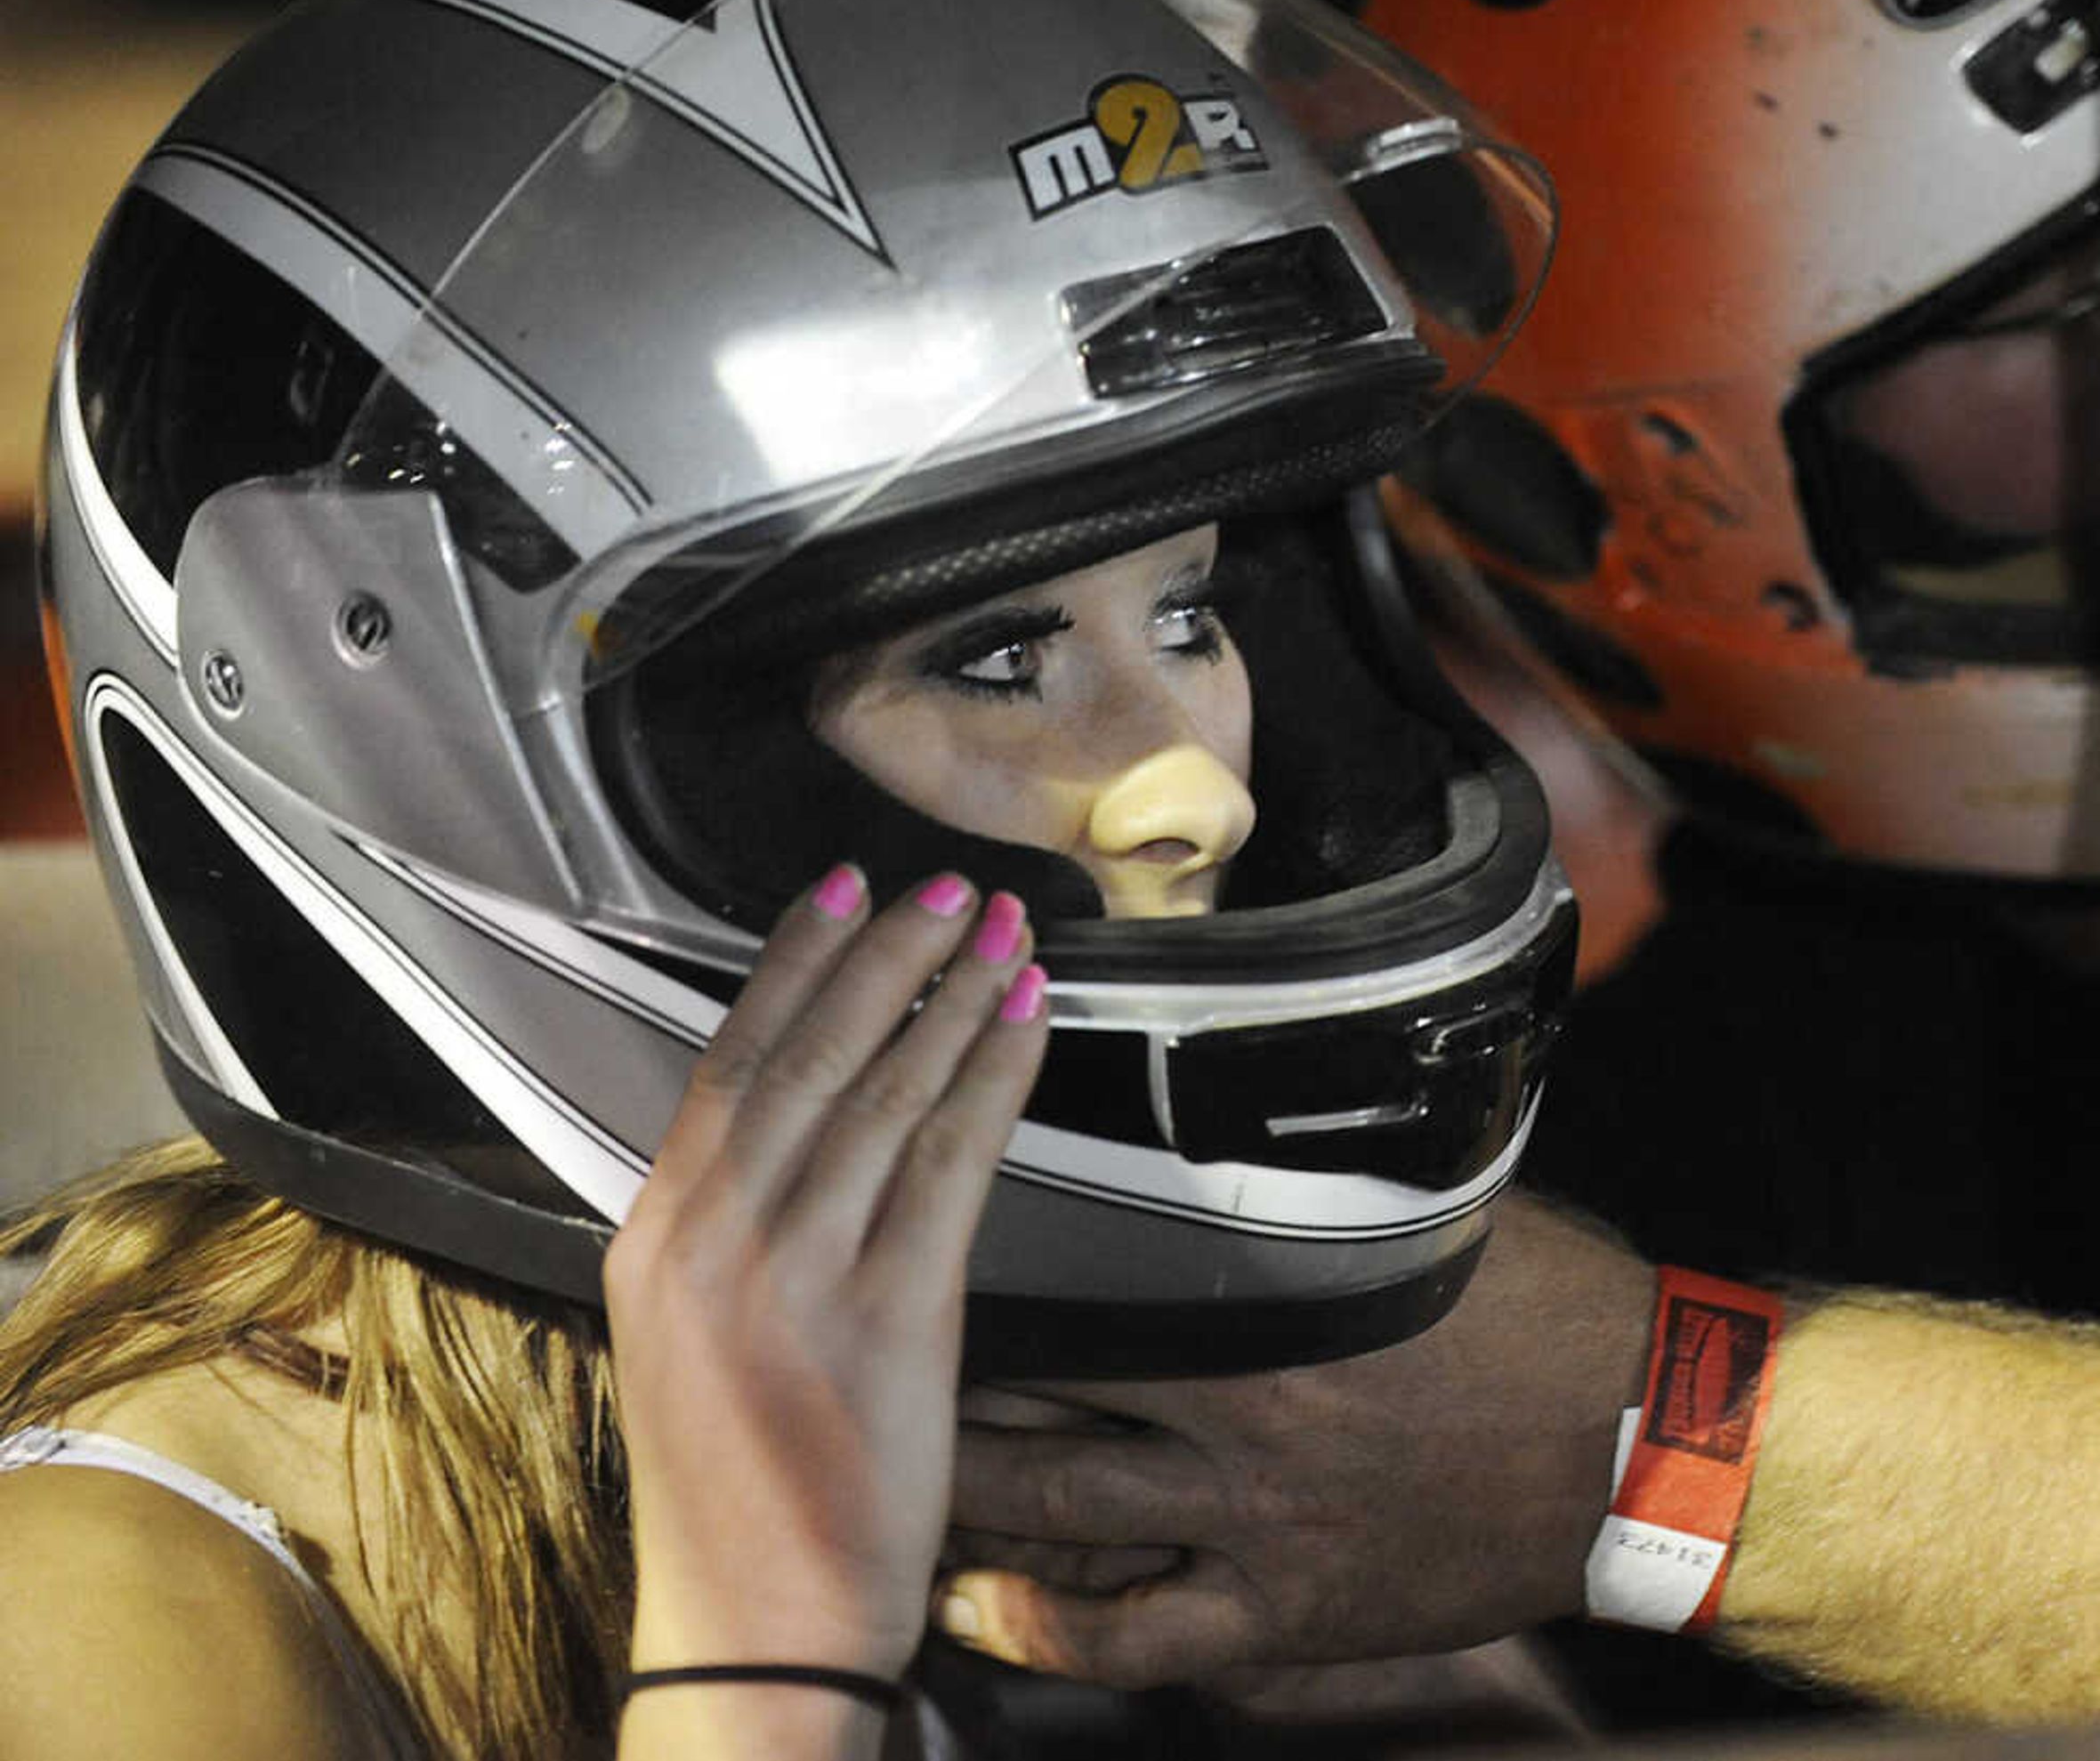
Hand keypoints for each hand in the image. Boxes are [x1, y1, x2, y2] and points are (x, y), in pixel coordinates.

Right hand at [604, 866, 1049, 1680]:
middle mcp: (714, 1247)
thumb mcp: (686, 1341)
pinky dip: (993, 1077)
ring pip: (885, 1095)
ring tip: (1006, 931)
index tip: (843, 890)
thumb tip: (791, 1130)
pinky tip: (1028, 1022)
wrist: (755, 1631)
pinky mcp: (888, 1322)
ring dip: (953, 997)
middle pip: (810, 1058)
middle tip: (952, 885)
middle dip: (888, 955)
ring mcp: (798, 1281)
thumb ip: (723, 1233)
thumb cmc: (735, 1492)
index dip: (793, 965)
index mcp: (654, 1242)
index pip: (727, 1066)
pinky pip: (952, 1163)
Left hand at [937, 1190, 1655, 1686]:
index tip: (920, 1223)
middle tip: (855, 1356)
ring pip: (1061, 1518)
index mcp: (1277, 1307)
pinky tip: (983, 1608)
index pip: (1093, 1284)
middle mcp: (1247, 1420)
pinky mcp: (1286, 1614)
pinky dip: (1044, 1628)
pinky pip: (1134, 1638)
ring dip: (963, 1496)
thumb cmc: (1545, 1312)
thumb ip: (1326, 1195)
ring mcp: (1259, 1527)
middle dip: (935, 1383)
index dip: (992, 1262)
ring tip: (884, 1467)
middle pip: (1045, 1400)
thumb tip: (1255, 1121)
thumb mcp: (1432, 1222)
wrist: (1641, 1441)